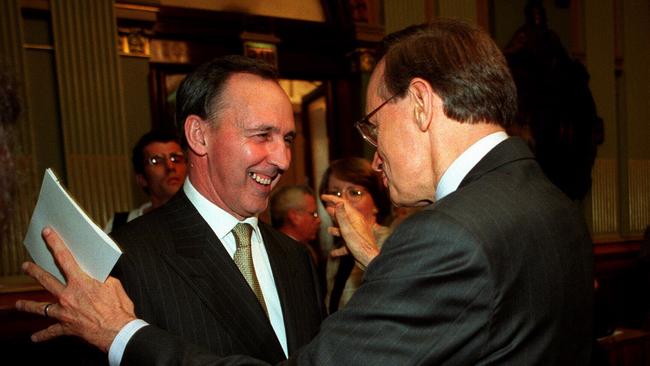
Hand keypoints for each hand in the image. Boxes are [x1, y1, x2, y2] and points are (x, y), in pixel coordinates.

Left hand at [15, 227, 136, 352]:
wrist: (118, 331)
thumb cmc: (119, 308)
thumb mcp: (114, 285)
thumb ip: (102, 278)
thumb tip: (97, 273)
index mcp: (80, 282)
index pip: (64, 258)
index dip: (55, 243)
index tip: (47, 233)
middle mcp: (68, 296)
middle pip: (46, 280)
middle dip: (35, 272)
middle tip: (26, 266)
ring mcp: (64, 312)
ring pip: (41, 307)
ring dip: (28, 305)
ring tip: (18, 304)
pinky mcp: (66, 327)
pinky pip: (51, 332)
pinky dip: (42, 335)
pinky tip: (34, 338)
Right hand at [321, 194, 378, 267]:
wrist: (370, 261)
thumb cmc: (360, 245)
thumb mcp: (348, 230)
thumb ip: (342, 217)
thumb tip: (338, 203)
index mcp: (355, 218)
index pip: (343, 204)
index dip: (332, 199)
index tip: (323, 196)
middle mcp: (356, 224)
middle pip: (343, 215)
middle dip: (334, 211)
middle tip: (326, 206)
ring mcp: (355, 235)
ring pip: (343, 230)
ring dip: (335, 229)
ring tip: (329, 229)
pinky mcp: (355, 244)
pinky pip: (345, 244)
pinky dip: (338, 247)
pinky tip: (333, 253)